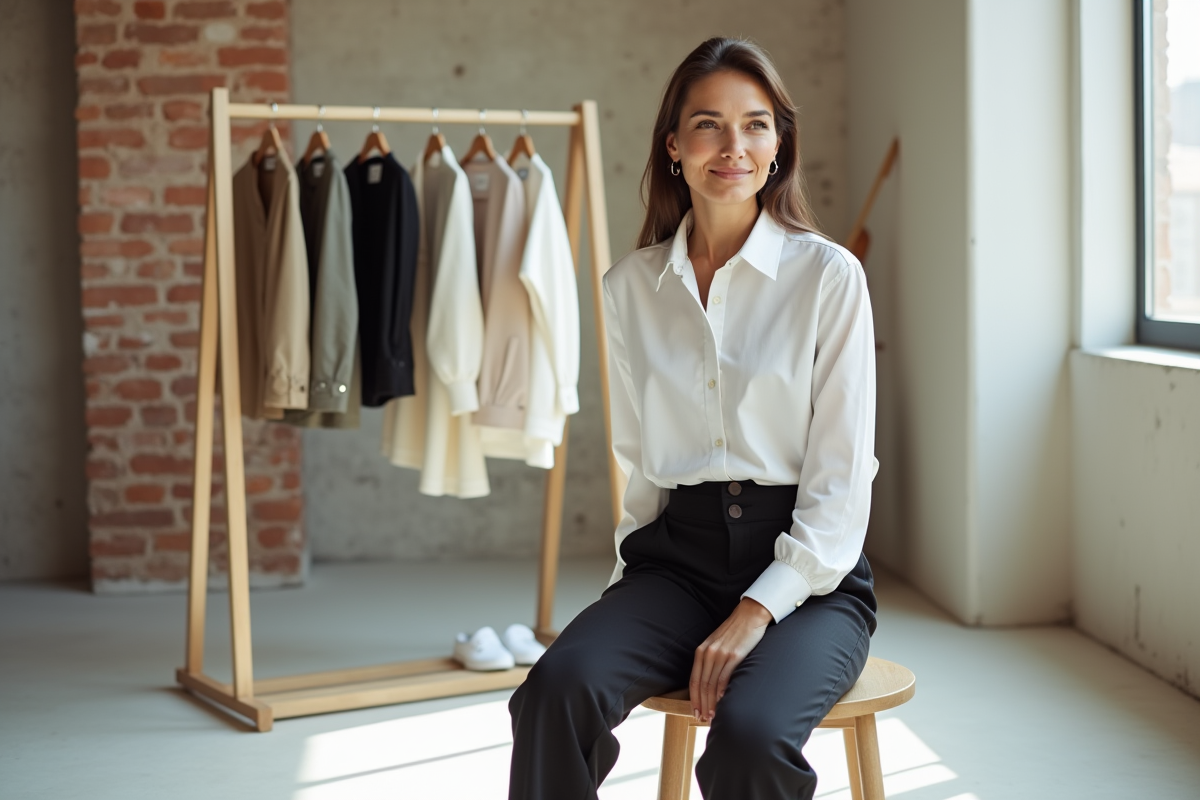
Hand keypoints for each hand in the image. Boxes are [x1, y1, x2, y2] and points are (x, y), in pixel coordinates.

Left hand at [689, 597, 772, 721]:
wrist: (750, 615)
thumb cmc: (735, 631)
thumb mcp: (717, 644)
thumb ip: (712, 660)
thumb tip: (711, 683)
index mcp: (702, 650)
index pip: (694, 680)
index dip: (694, 698)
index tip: (694, 712)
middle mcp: (708, 652)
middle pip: (702, 685)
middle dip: (701, 704)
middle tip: (703, 719)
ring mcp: (721, 654)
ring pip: (712, 684)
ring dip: (711, 702)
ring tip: (713, 716)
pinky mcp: (734, 655)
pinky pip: (725, 678)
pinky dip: (722, 693)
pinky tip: (722, 702)